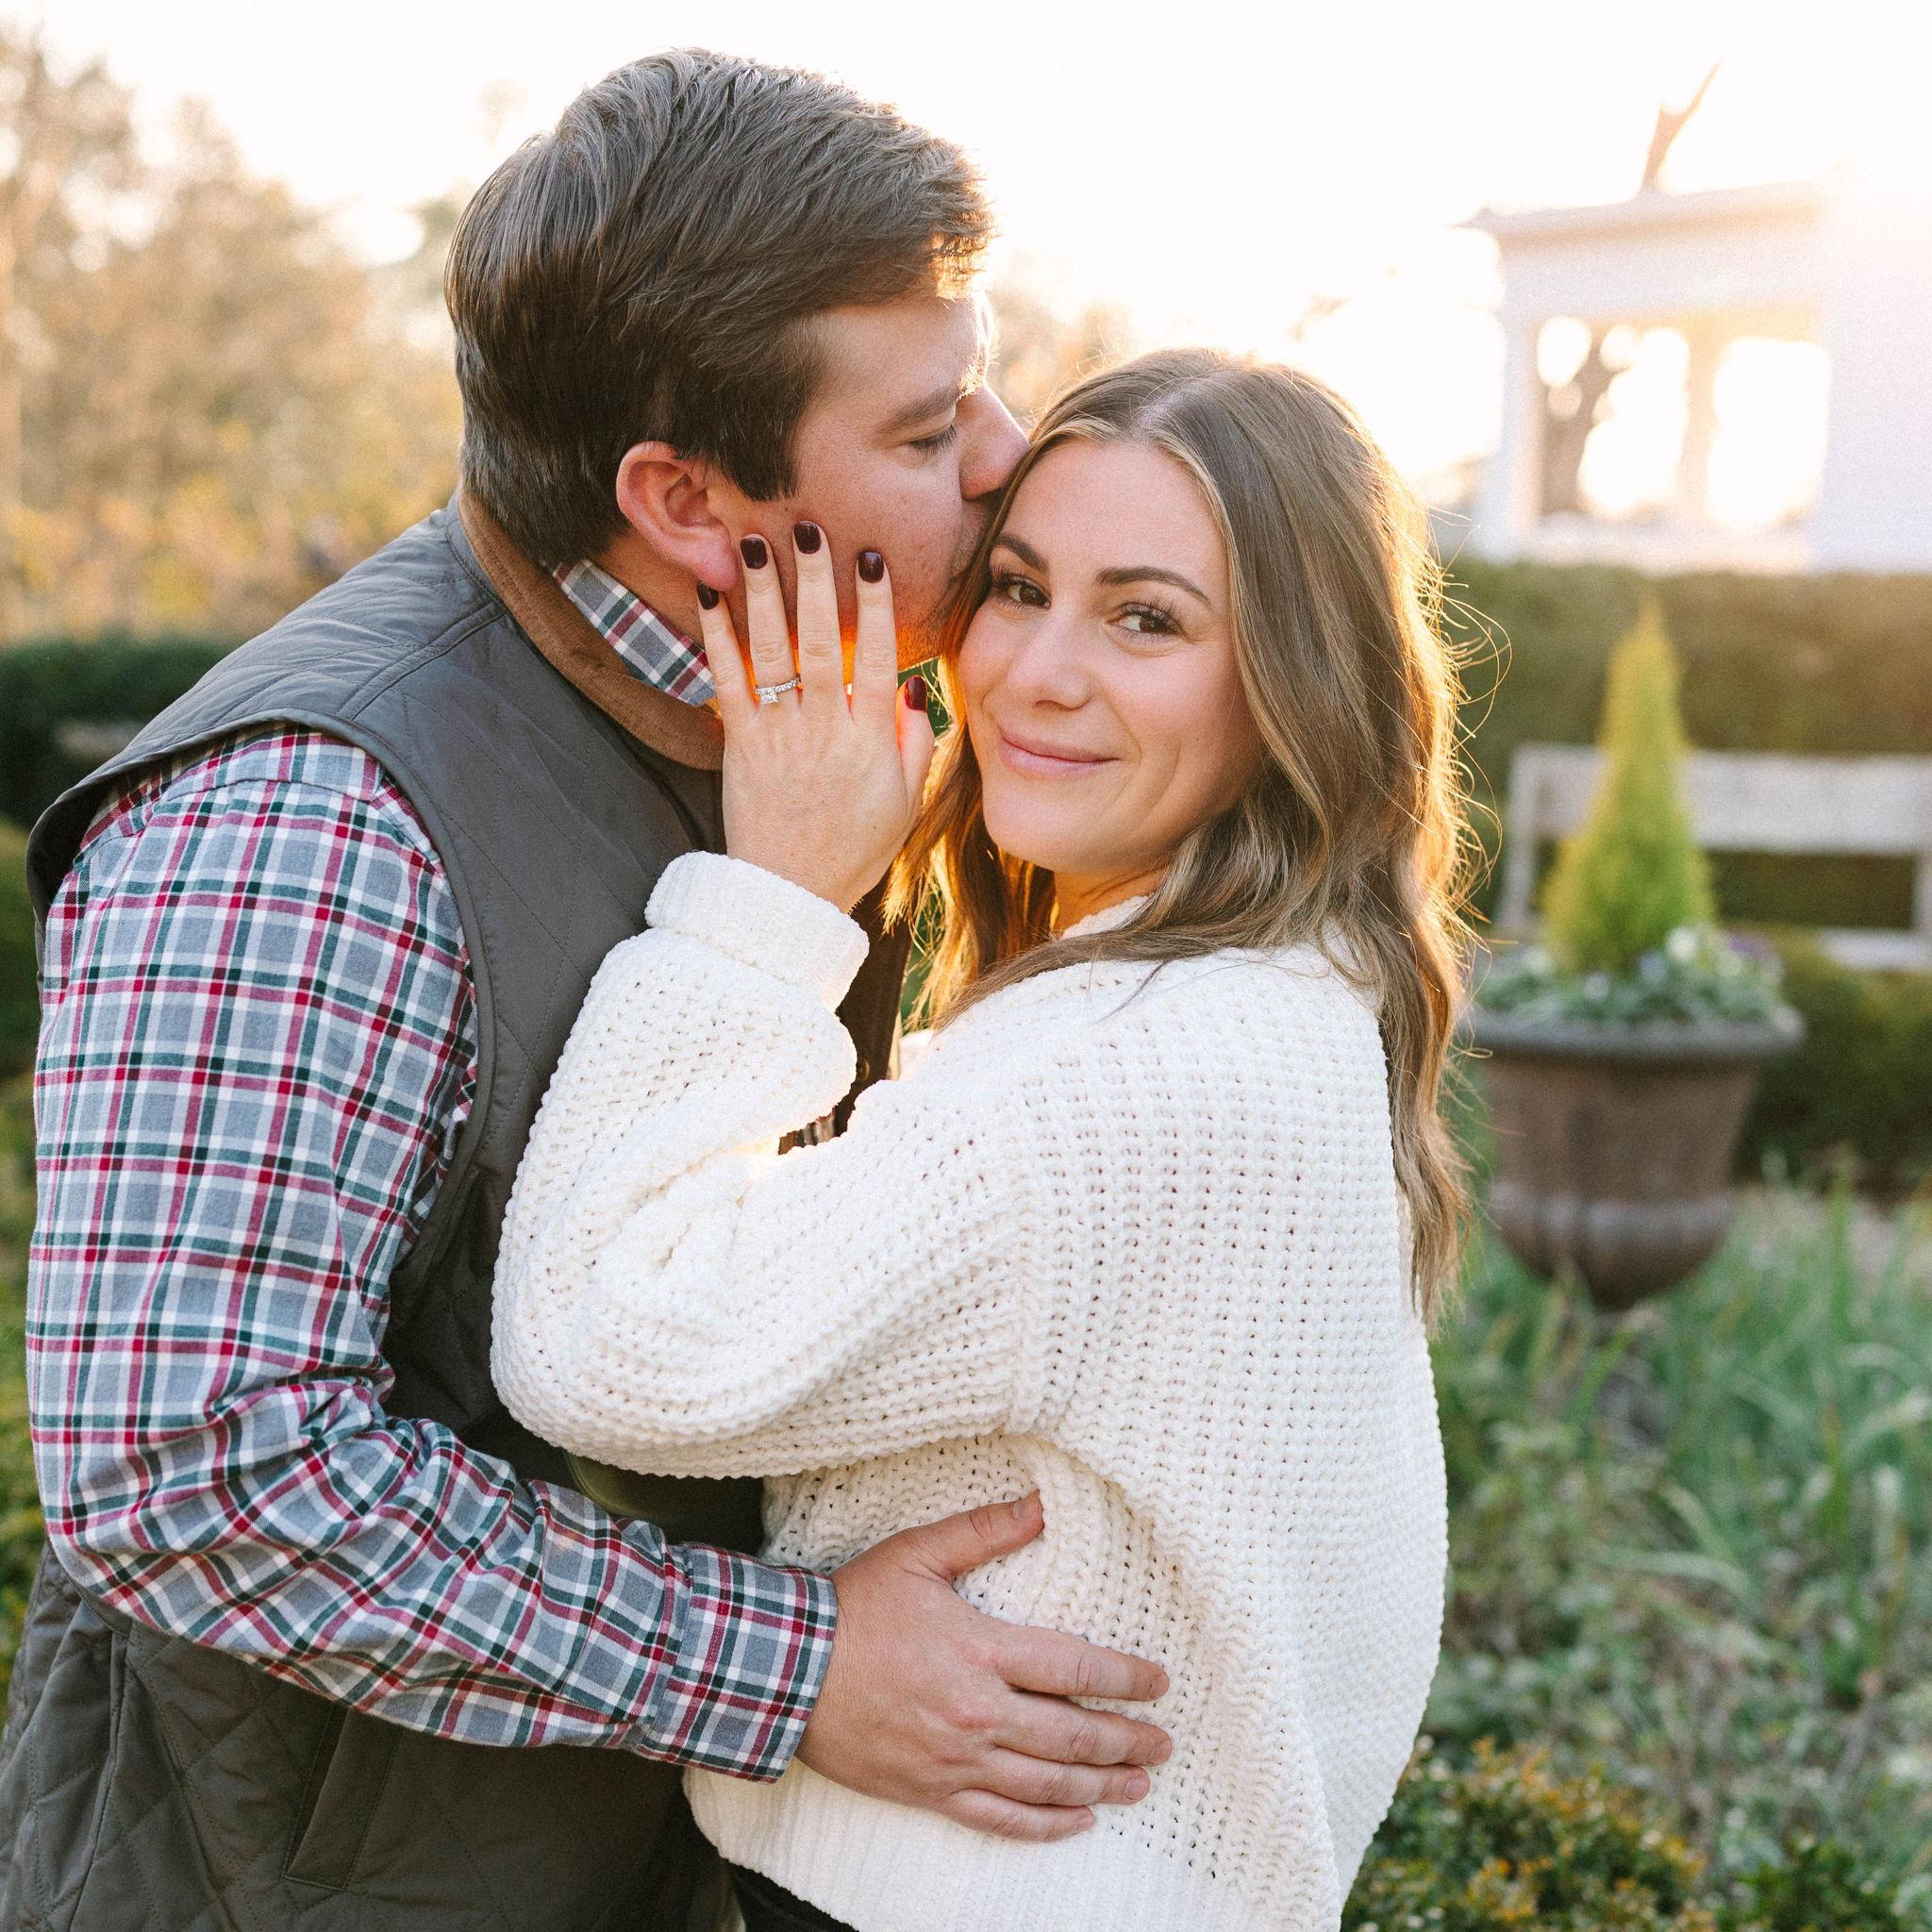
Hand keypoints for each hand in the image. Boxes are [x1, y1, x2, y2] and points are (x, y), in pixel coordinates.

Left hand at [699, 526, 935, 914]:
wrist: (790, 897)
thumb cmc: (853, 849)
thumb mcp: (905, 803)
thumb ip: (915, 741)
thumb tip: (909, 684)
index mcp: (871, 741)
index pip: (877, 658)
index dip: (876, 606)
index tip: (873, 559)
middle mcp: (826, 730)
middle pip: (823, 641)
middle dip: (817, 581)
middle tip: (811, 526)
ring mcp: (780, 736)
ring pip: (774, 652)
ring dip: (764, 592)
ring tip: (757, 541)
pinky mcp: (740, 746)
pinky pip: (726, 681)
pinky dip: (716, 636)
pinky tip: (707, 594)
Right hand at [795, 1492, 1173, 1841]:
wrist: (787, 1671)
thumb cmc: (854, 1608)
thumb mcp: (918, 1553)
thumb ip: (985, 1529)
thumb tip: (1040, 1505)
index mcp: (982, 1649)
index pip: (1076, 1669)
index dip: (1126, 1678)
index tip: (1158, 1682)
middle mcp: (978, 1712)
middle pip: (1074, 1735)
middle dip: (1128, 1740)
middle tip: (1162, 1742)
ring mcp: (957, 1759)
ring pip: (1047, 1783)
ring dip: (1102, 1786)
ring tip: (1138, 1784)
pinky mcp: (932, 1791)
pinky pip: (1002, 1818)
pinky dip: (1046, 1824)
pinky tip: (1077, 1821)